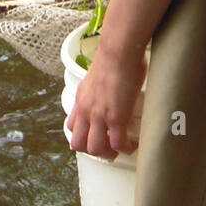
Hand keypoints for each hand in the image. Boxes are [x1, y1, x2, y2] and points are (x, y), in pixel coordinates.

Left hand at [67, 39, 144, 159]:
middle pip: (77, 144)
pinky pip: (118, 144)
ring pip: (95, 149)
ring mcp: (99, 115)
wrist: (118, 51)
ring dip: (108, 153)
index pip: (72, 126)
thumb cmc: (114, 56)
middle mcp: (86, 109)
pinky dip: (126, 148)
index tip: (97, 135)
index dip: (83, 136)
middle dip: (92, 151)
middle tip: (107, 148)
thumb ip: (101, 86)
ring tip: (120, 148)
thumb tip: (113, 85)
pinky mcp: (115, 117)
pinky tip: (133, 144)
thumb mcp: (99, 75)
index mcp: (81, 99)